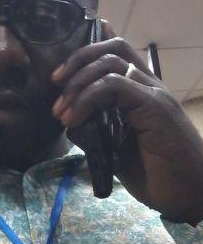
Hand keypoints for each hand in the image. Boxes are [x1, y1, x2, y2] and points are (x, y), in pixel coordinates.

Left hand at [51, 21, 202, 225]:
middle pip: (112, 48)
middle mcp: (149, 85)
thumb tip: (69, 122)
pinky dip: (88, 97)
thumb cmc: (156, 175)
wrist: (188, 195)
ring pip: (111, 63)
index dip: (86, 54)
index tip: (59, 76)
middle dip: (77, 61)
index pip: (116, 53)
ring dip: (78, 82)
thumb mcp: (114, 150)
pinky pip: (115, 85)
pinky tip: (75, 118)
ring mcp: (154, 93)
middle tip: (55, 84)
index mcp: (141, 91)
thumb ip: (94, 131)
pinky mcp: (154, 106)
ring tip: (61, 110)